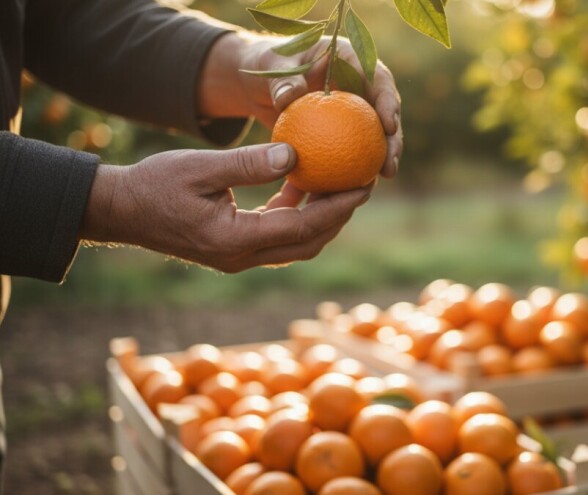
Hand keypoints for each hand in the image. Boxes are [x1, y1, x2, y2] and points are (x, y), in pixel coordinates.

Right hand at [79, 144, 370, 272]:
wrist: (119, 210)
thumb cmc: (154, 184)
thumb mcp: (200, 167)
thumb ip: (249, 164)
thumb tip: (296, 155)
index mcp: (235, 240)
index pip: (303, 228)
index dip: (339, 208)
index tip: (364, 186)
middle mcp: (241, 257)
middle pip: (308, 243)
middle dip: (339, 216)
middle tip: (361, 185)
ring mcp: (237, 258)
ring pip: (295, 244)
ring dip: (320, 217)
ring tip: (338, 183)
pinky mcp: (233, 250)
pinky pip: (276, 237)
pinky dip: (295, 215)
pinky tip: (300, 184)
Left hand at [199, 32, 402, 178]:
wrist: (259, 84)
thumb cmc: (267, 65)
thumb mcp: (270, 66)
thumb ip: (281, 80)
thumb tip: (288, 98)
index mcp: (351, 59)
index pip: (378, 78)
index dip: (388, 101)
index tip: (388, 125)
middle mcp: (360, 86)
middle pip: (384, 113)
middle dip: (392, 141)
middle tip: (390, 166)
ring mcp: (353, 112)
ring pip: (373, 138)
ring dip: (379, 162)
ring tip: (377, 183)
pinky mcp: (342, 133)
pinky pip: (350, 153)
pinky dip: (349, 172)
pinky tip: (347, 193)